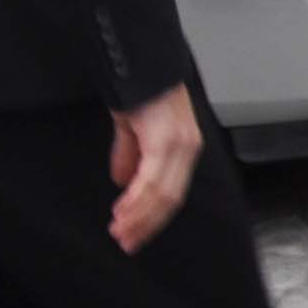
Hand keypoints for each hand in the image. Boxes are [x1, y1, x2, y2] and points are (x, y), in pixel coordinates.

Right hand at [108, 86, 202, 251]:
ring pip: (162, 194)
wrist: (142, 66)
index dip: (155, 216)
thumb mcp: (135, 129)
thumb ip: (132, 156)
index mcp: (184, 148)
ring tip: (120, 231)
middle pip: (171, 199)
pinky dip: (136, 199)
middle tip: (127, 242)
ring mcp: (179, 145)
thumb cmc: (141, 92)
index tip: (137, 235)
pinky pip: (152, 178)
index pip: (173, 192)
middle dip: (147, 224)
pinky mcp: (165, 141)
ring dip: (139, 216)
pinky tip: (122, 211)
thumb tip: (123, 184)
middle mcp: (187, 149)